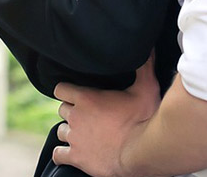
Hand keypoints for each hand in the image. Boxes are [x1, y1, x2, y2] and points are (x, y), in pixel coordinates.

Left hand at [52, 57, 160, 176]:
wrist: (143, 151)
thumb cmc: (145, 118)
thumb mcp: (146, 88)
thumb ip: (143, 67)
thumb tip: (148, 48)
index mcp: (87, 98)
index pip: (60, 89)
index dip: (67, 91)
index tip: (76, 95)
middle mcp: (76, 116)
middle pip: (62, 110)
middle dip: (72, 111)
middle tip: (86, 115)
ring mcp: (75, 138)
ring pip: (60, 131)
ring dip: (70, 132)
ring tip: (83, 134)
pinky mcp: (77, 157)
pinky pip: (58, 155)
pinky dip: (62, 154)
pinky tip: (70, 153)